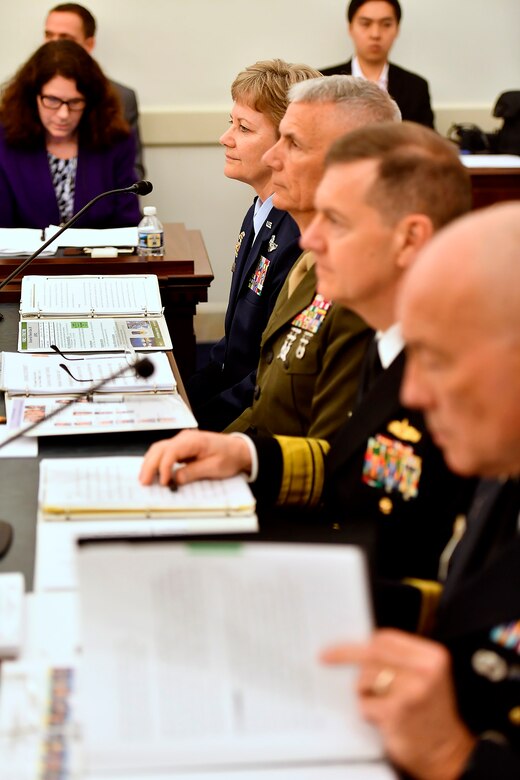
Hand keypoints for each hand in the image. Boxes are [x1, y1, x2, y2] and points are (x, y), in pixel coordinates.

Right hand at [139, 429, 251, 485]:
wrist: (239, 450)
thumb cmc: (229, 456)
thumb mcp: (214, 467)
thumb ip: (193, 472)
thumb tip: (175, 479)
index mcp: (193, 440)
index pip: (171, 452)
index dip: (164, 467)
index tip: (164, 482)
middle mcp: (184, 438)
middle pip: (160, 449)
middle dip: (150, 465)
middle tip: (144, 482)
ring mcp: (182, 441)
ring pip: (159, 449)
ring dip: (150, 463)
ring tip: (145, 479)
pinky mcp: (182, 447)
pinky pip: (164, 453)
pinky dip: (157, 462)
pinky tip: (153, 473)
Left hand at [321, 629, 475, 779]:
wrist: (446, 752)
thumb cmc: (430, 714)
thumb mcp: (426, 676)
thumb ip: (401, 659)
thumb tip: (360, 647)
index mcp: (433, 657)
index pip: (387, 639)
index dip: (361, 642)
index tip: (339, 646)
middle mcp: (425, 671)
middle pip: (372, 653)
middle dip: (346, 656)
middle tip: (327, 657)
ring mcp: (411, 691)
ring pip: (365, 677)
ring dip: (364, 692)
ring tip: (381, 703)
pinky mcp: (396, 712)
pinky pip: (365, 704)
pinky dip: (367, 711)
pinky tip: (382, 718)